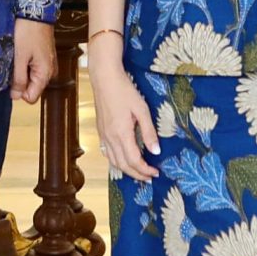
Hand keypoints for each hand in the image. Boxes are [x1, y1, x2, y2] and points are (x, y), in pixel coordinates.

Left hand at [12, 19, 56, 104]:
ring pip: (31, 78)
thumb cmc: (28, 31)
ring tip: (18, 56)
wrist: (36, 12)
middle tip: (13, 63)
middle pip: (31, 88)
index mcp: (45, 74)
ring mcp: (48, 64)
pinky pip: (33, 68)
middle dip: (19, 80)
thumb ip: (18, 79)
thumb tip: (16, 97)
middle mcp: (50, 72)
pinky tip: (22, 52)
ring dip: (21, 71)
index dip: (18, 91)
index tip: (11, 77)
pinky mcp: (45, 57)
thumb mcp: (19, 57)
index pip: (31, 98)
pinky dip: (25, 64)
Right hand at [87, 58, 159, 179]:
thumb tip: (156, 151)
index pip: (134, 161)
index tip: (156, 172)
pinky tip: (124, 159)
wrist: (105, 78)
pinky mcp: (100, 131)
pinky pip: (108, 153)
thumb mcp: (142, 109)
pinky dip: (117, 161)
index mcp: (121, 134)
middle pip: (123, 166)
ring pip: (113, 161)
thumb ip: (149, 132)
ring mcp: (103, 135)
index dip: (145, 170)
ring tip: (139, 171)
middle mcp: (110, 138)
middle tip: (150, 177)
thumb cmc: (124, 91)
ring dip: (126, 170)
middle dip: (137, 174)